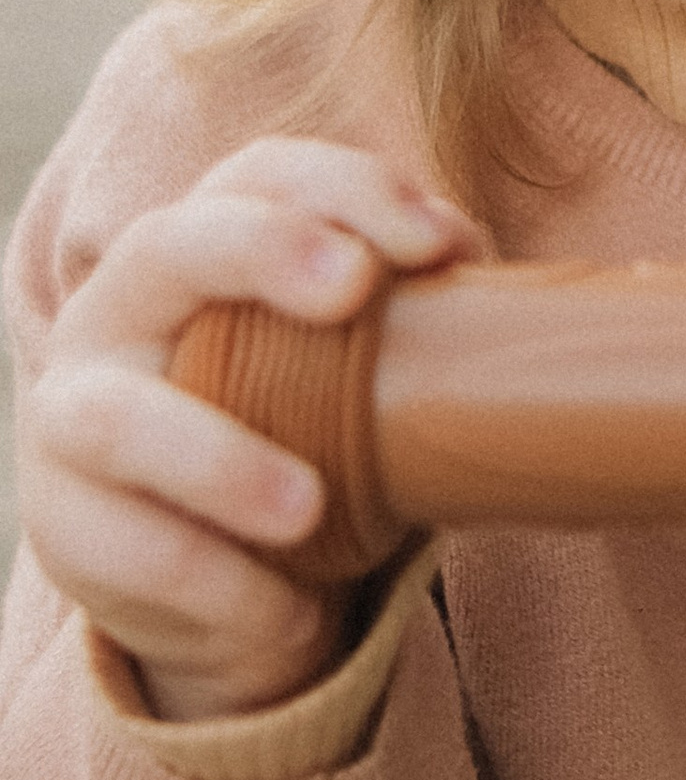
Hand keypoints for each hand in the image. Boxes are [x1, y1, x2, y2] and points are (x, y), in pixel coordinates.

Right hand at [18, 141, 478, 722]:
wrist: (227, 585)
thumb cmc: (307, 441)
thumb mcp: (357, 375)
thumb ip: (418, 326)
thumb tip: (526, 301)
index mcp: (204, 248)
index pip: (262, 174)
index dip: (347, 188)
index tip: (440, 240)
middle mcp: (123, 310)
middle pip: (172, 244)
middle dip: (266, 248)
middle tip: (354, 290)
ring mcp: (73, 416)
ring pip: (120, 415)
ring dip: (218, 458)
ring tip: (307, 507)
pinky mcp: (65, 526)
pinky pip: (130, 547)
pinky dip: (215, 578)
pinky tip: (278, 605)